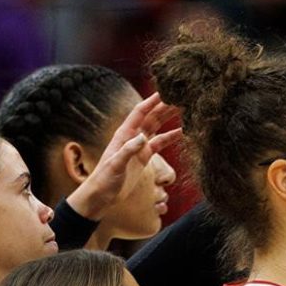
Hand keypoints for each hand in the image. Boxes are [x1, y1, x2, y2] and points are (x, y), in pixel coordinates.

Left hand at [66, 93, 184, 220]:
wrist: (102, 195)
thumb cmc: (104, 179)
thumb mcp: (115, 164)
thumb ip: (128, 150)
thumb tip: (143, 138)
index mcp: (124, 134)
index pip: (140, 112)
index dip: (152, 101)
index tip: (164, 91)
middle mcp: (132, 136)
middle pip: (151, 116)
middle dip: (164, 106)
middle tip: (180, 96)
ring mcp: (139, 146)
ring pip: (156, 127)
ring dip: (168, 118)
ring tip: (184, 108)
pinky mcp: (144, 157)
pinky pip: (160, 143)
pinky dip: (170, 137)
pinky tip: (182, 132)